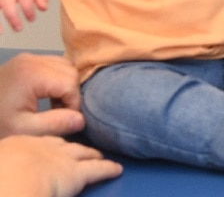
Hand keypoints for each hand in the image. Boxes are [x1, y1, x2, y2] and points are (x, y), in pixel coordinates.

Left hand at [0, 53, 85, 137]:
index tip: (66, 121)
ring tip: (55, 106)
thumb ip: (55, 124)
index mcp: (33, 74)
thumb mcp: (24, 130)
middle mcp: (33, 59)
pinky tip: (48, 95)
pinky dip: (57, 78)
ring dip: (66, 85)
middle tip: (61, 115)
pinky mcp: (26, 59)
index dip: (74, 104)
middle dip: (71, 94)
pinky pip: (54, 63)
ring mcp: (29, 57)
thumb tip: (82, 119)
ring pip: (65, 65)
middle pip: (70, 71)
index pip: (70, 83)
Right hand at [0, 135, 121, 196]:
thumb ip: (9, 162)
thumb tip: (10, 170)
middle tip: (80, 145)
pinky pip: (97, 170)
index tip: (53, 145)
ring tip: (98, 154)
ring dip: (91, 154)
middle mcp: (44, 147)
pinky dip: (108, 169)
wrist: (12, 178)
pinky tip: (116, 169)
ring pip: (82, 153)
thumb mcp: (1, 159)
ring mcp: (62, 158)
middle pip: (63, 144)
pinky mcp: (76, 174)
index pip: (39, 142)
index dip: (48, 144)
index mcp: (21, 143)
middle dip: (72, 145)